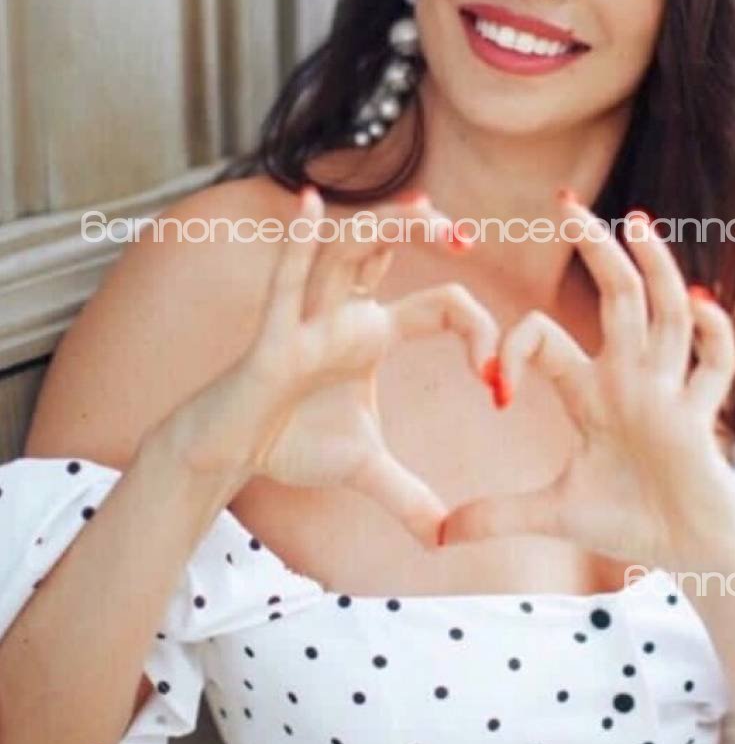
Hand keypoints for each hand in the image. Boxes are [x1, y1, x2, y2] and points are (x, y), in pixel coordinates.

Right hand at [174, 186, 499, 548]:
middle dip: (427, 232)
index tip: (497, 379)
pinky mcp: (272, 341)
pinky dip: (296, 245)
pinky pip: (284, 285)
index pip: (440, 307)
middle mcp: (345, 313)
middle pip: (389, 251)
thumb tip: (446, 538)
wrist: (228, 455)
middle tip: (468, 237)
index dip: (477, 331)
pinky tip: (311, 204)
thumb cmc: (290, 441)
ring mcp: (307, 320)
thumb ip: (409, 497)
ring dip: (380, 225)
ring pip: (344, 253)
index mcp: (374, 333)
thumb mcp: (365, 468)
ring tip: (420, 210)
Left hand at [437, 192, 734, 565]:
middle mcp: (631, 377)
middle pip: (615, 297)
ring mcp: (668, 392)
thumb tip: (436, 536)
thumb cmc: (628, 521)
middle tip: (565, 201)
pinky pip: (712, 367)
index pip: (545, 339)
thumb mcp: (555, 514)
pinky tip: (700, 302)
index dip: (514, 348)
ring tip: (636, 222)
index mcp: (591, 391)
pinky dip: (712, 334)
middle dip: (593, 249)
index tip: (493, 384)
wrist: (688, 553)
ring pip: (665, 315)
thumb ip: (499, 515)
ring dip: (654, 268)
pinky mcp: (701, 418)